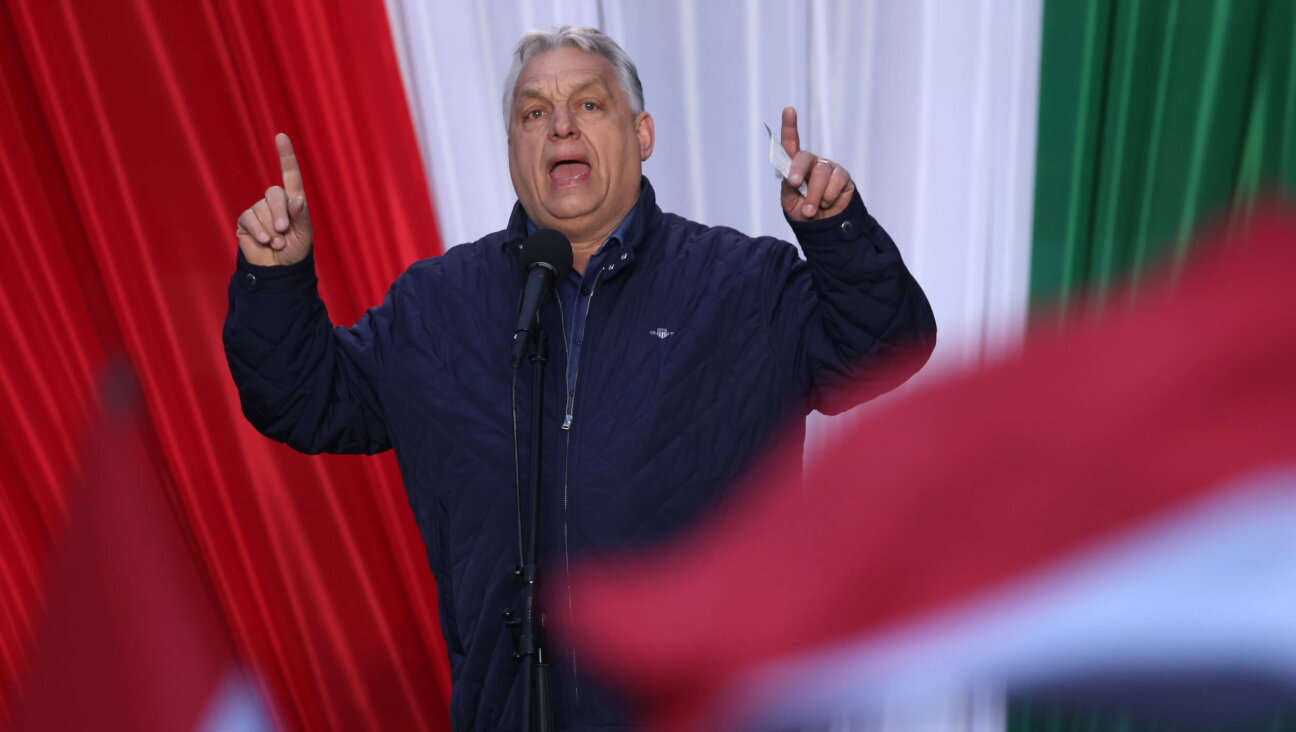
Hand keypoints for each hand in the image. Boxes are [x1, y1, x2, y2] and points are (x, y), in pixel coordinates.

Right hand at [236, 133, 313, 265]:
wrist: (278, 271)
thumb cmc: (295, 252)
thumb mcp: (304, 236)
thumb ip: (301, 217)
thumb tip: (295, 199)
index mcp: (294, 202)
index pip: (291, 175)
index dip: (286, 156)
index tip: (281, 136)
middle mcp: (276, 202)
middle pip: (275, 193)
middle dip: (280, 213)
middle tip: (284, 231)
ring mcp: (259, 210)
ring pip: (262, 208)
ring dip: (271, 229)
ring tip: (278, 244)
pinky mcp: (246, 221)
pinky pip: (250, 218)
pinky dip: (259, 231)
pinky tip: (265, 241)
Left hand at [780, 107, 854, 221]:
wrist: (824, 228)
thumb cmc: (804, 213)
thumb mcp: (790, 203)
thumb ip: (788, 188)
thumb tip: (793, 178)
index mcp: (794, 167)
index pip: (791, 144)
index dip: (790, 127)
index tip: (789, 110)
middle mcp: (812, 163)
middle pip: (804, 157)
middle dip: (797, 170)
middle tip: (794, 184)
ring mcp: (828, 168)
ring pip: (820, 173)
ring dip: (813, 195)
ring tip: (811, 210)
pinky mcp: (843, 176)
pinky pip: (836, 180)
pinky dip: (829, 196)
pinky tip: (827, 203)